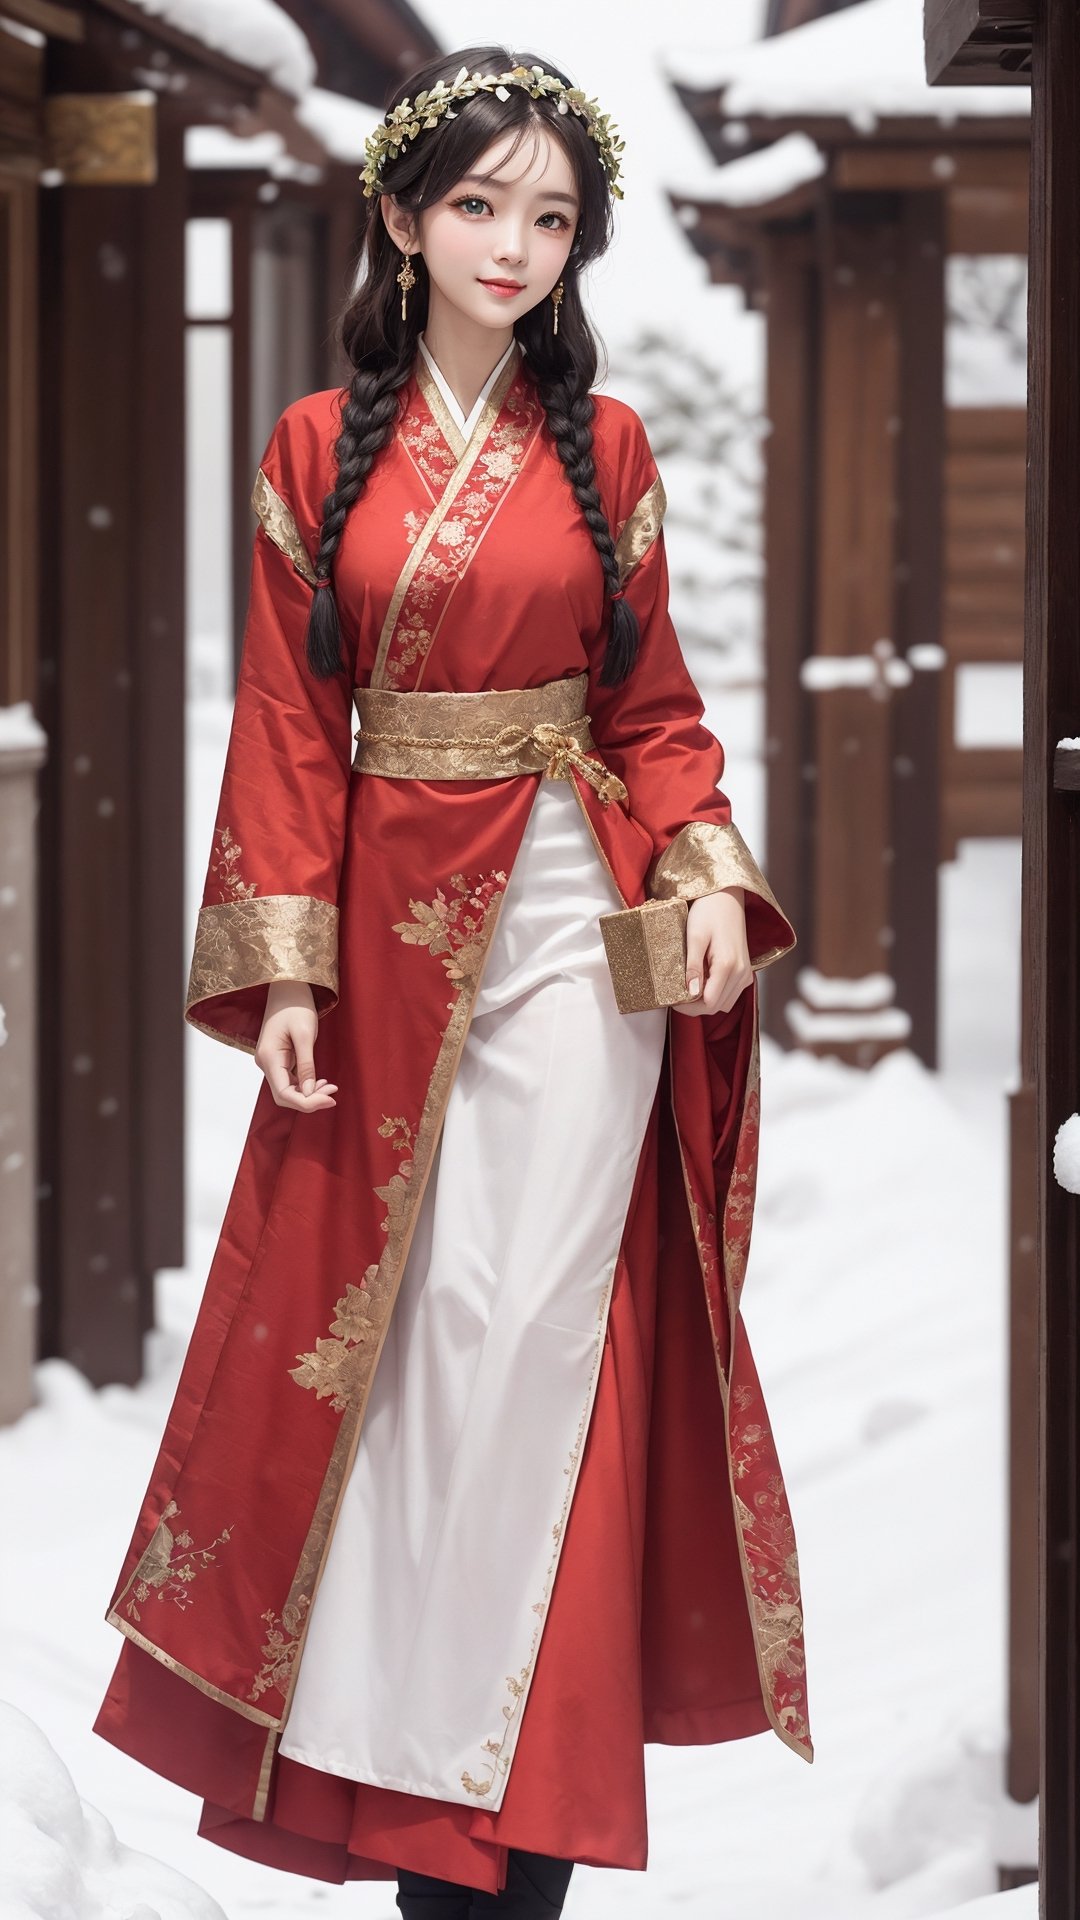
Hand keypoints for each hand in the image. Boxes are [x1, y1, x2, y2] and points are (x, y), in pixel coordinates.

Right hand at [255, 981, 338, 1110]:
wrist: (288, 988)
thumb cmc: (296, 1005)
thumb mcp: (305, 1035)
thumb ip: (306, 1065)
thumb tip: (308, 1092)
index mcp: (269, 1057)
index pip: (283, 1094)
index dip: (306, 1102)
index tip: (330, 1099)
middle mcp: (265, 1063)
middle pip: (285, 1096)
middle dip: (309, 1099)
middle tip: (333, 1093)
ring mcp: (271, 1062)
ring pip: (288, 1090)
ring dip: (309, 1094)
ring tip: (330, 1087)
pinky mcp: (278, 1060)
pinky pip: (290, 1081)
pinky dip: (306, 1085)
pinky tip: (321, 1082)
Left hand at [671, 886, 752, 1016]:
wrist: (727, 897)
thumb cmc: (709, 912)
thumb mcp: (695, 937)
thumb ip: (693, 967)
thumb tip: (690, 993)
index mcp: (728, 965)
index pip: (708, 1003)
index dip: (688, 1006)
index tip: (672, 999)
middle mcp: (741, 973)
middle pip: (716, 1006)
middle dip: (694, 1006)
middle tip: (676, 995)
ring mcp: (745, 973)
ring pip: (724, 1003)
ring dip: (705, 1002)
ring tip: (688, 988)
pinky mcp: (745, 972)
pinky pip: (730, 994)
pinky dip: (715, 994)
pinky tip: (702, 982)